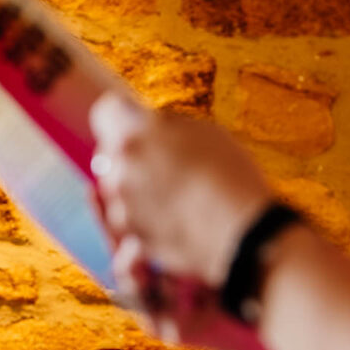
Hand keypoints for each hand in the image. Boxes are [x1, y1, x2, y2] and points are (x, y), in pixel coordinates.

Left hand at [89, 94, 272, 287]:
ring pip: (119, 190)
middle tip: (166, 163)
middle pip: (111, 154)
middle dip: (131, 156)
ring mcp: (123, 208)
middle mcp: (119, 169)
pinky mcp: (134, 237)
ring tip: (177, 194)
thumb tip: (152, 127)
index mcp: (133, 134)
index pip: (107, 111)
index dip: (124, 117)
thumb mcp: (203, 130)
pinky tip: (178, 216)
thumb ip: (165, 127)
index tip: (139, 123)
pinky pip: (132, 221)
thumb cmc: (229, 176)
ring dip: (137, 189)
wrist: (241, 232)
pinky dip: (147, 218)